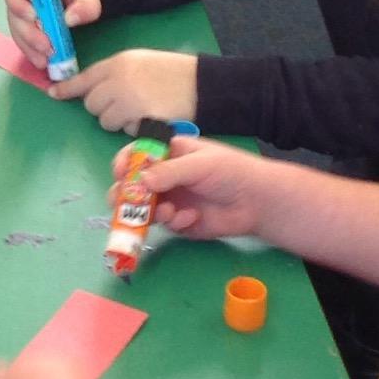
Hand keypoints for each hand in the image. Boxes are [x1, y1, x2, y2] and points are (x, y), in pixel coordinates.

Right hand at [1, 0, 101, 65]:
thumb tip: (70, 19)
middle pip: (14, 15)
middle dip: (29, 34)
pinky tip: (42, 61)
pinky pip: (24, 41)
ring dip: (30, 47)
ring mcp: (19, 14)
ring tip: (45, 60)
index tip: (33, 16)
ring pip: (17, 31)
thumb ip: (84, 4)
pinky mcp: (25, 28)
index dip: (17, 2)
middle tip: (46, 47)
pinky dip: (32, 52)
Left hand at [61, 47, 197, 131]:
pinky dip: (134, 129)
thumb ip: (115, 73)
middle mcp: (118, 82)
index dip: (67, 88)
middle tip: (122, 105)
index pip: (84, 78)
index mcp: (118, 63)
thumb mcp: (141, 61)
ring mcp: (128, 103)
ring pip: (105, 121)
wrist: (201, 84)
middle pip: (91, 104)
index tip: (54, 93)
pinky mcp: (139, 121)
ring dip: (117, 121)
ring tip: (139, 111)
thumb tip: (91, 87)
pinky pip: (125, 131)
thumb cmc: (172, 72)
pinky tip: (150, 118)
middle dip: (102, 108)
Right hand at [119, 136, 274, 242]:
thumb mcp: (201, 164)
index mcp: (169, 154)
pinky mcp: (179, 221)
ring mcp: (170, 199)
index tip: (121, 173)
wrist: (257, 201)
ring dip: (150, 212)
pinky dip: (174, 222)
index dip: (125, 163)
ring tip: (169, 213)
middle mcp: (164, 177)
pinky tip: (191, 218)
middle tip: (129, 204)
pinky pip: (164, 224)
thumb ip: (170, 172)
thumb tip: (141, 182)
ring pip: (143, 208)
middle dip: (126, 195)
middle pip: (131, 185)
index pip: (137, 154)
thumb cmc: (231, 171)